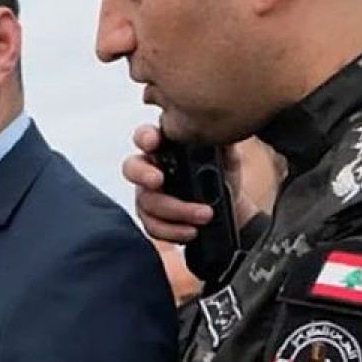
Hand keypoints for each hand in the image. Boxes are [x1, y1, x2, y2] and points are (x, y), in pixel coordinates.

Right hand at [123, 125, 278, 243]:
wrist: (230, 209)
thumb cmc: (224, 176)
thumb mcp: (229, 156)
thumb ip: (222, 143)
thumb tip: (224, 130)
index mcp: (166, 148)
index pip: (146, 136)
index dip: (145, 137)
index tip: (154, 143)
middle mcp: (151, 169)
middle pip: (131, 168)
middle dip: (143, 174)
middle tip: (159, 181)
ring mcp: (148, 195)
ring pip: (146, 202)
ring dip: (175, 211)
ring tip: (204, 215)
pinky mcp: (152, 219)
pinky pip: (152, 227)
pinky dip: (173, 231)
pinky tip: (191, 231)